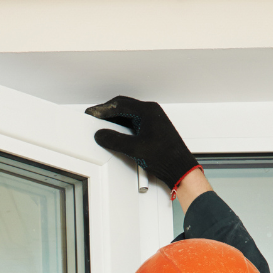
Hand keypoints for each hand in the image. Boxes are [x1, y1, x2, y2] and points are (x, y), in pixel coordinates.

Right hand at [84, 95, 199, 189]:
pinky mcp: (152, 128)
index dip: (103, 109)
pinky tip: (115, 133)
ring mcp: (152, 120)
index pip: (120, 105)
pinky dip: (121, 125)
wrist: (179, 167)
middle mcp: (151, 112)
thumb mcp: (135, 149)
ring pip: (128, 114)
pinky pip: (133, 122)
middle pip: (123, 106)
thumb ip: (115, 140)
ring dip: (114, 118)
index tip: (92, 113)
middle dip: (107, 111)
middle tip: (94, 117)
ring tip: (102, 125)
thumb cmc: (166, 157)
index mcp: (148, 111)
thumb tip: (102, 135)